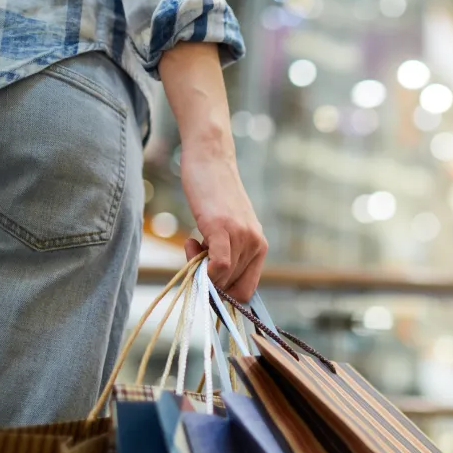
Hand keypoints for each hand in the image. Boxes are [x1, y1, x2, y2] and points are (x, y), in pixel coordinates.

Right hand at [158, 42, 266, 299]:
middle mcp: (256, 244)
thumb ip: (227, 254)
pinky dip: (205, 269)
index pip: (246, 292)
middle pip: (230, 288)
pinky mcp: (223, 227)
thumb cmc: (214, 195)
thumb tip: (212, 283)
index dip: (224, 294)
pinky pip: (218, 266)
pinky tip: (192, 243)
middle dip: (208, 279)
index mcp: (260, 247)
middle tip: (195, 250)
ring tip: (194, 239)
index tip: (207, 277)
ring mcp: (241, 236)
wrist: (211, 158)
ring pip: (221, 279)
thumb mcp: (228, 229)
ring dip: (199, 266)